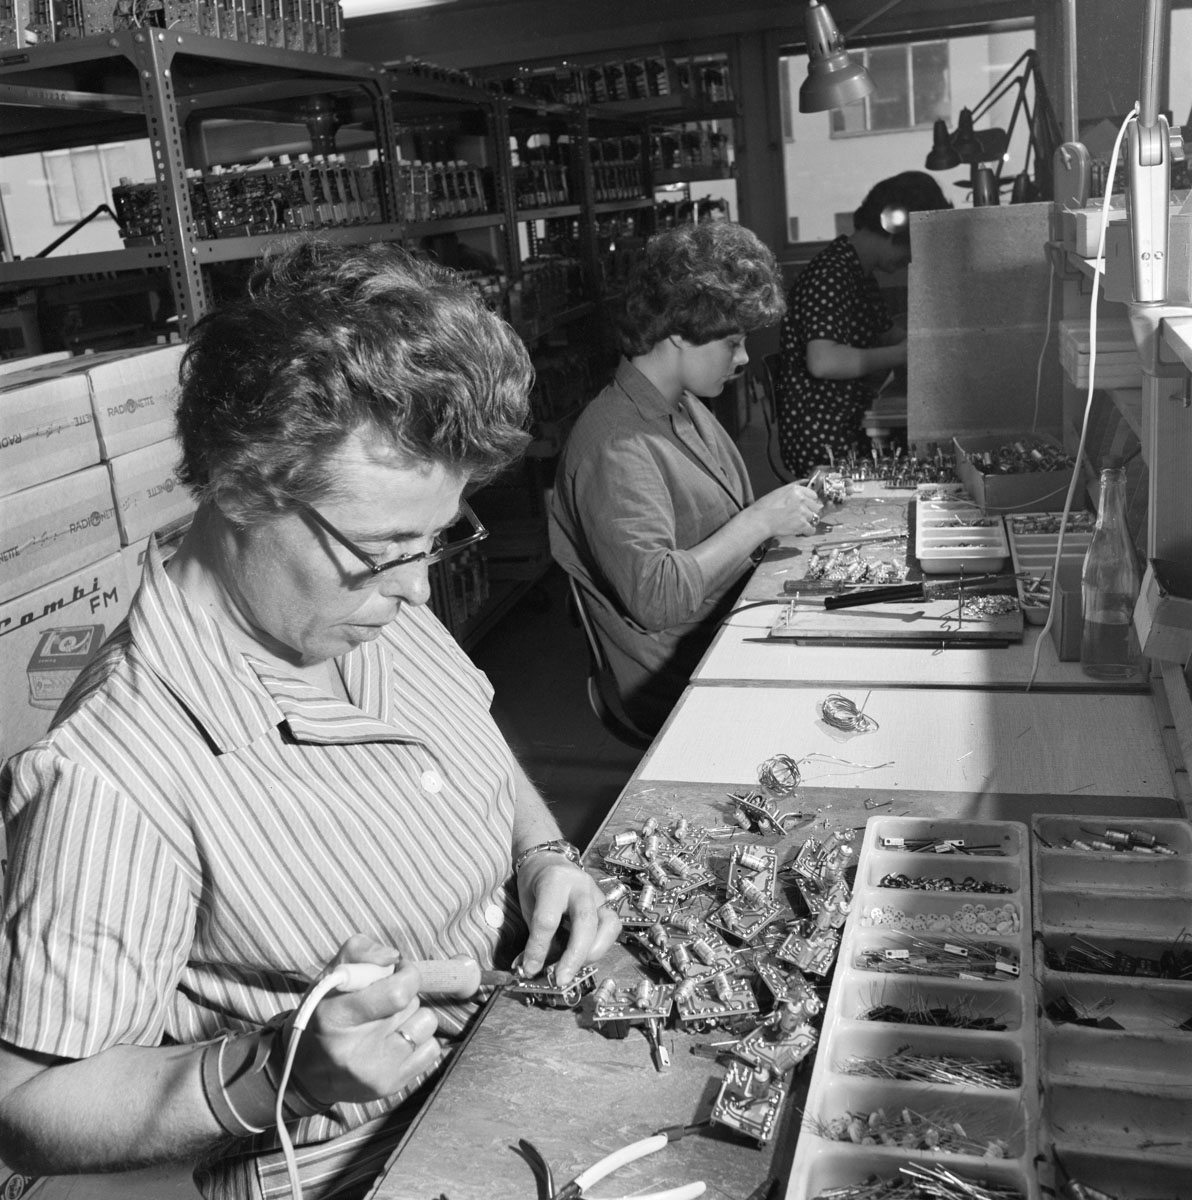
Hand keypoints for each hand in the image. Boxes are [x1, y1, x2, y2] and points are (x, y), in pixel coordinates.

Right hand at [292, 935, 441, 1105]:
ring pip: (427, 1023)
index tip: (399, 970)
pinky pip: (432, 1049)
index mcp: (336, 1017)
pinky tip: (397, 1042)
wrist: (307, 1073)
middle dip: (404, 994)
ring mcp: (376, 1072)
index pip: (397, 993)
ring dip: (414, 1017)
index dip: (407, 974)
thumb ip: (359, 951)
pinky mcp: (391, 1086)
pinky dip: (420, 1041)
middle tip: (384, 1002)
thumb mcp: (330, 977)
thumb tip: (394, 956)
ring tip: (389, 1023)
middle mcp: (356, 1050)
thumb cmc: (323, 1015)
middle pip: (411, 1004)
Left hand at [516, 856, 620, 984]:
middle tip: (561, 979)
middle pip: (585, 922)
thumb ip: (535, 936)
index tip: (530, 969)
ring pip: (608, 925)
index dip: (538, 948)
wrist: (549, 862)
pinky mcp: (607, 904)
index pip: (548, 919)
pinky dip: (602, 946)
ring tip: (575, 969)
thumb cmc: (535, 885)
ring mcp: (598, 894)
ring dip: (594, 953)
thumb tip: (536, 970)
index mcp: (554, 881)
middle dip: (574, 956)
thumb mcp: (528, 906)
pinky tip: (585, 956)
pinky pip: (613, 927)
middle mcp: (580, 885)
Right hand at [750, 482, 821, 537]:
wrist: (759, 521)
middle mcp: (801, 499)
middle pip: (816, 507)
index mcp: (796, 490)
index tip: (805, 506)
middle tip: (799, 516)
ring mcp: (802, 512)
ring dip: (807, 522)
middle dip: (809, 512)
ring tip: (796, 523)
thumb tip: (806, 481)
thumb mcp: (779, 491)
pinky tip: (800, 531)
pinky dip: (806, 532)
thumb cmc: (764, 507)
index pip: (813, 495)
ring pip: (814, 518)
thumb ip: (795, 485)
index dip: (809, 502)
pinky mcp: (802, 524)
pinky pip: (811, 530)